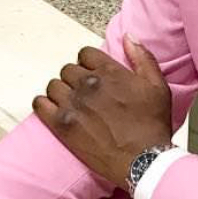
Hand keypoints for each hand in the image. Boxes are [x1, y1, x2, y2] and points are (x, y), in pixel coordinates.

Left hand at [32, 38, 171, 188]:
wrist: (142, 161)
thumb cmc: (151, 127)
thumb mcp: (158, 86)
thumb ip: (142, 58)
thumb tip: (129, 38)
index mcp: (109, 71)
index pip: (85, 54)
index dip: (88, 64)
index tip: (92, 75)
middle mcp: (88, 84)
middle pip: (68, 70)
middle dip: (75, 79)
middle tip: (84, 94)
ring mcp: (72, 104)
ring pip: (53, 85)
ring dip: (60, 92)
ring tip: (70, 104)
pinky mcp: (61, 125)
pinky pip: (40, 105)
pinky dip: (43, 105)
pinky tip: (52, 111)